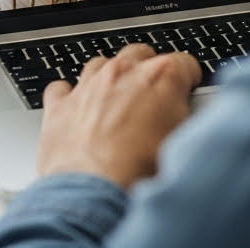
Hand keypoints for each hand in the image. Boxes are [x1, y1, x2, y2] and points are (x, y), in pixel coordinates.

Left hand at [37, 44, 201, 188]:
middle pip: (140, 54)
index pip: (185, 63)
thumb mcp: (182, 141)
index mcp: (161, 75)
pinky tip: (76, 111)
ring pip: (101, 65)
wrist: (93, 195)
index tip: (187, 92)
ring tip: (114, 105)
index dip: (189, 80)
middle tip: (151, 98)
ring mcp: (90, 85)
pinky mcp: (60, 106)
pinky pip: (61, 88)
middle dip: (147, 71)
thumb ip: (186, 116)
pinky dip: (69, 97)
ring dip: (109, 80)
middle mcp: (124, 72)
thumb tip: (188, 114)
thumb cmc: (140, 173)